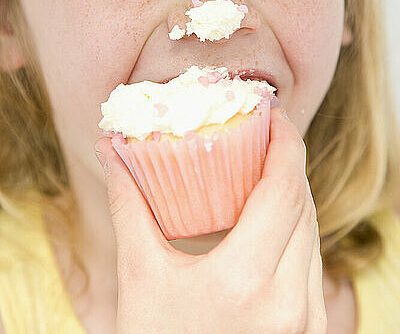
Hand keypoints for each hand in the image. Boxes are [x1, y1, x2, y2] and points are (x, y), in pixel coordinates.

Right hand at [95, 107, 326, 333]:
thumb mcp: (138, 273)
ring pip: (314, 233)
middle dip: (289, 162)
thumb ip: (129, 204)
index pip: (284, 191)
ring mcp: (303, 319)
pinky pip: (313, 260)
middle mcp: (286, 301)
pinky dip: (298, 227)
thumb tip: (109, 148)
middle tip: (266, 134)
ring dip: (296, 193)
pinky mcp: (308, 329)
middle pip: (304, 206)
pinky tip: (274, 215)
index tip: (275, 116)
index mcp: (243, 281)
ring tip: (268, 167)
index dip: (286, 144)